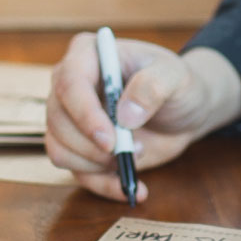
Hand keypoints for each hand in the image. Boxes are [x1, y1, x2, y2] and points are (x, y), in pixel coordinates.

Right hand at [44, 36, 240, 201]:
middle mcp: (69, 85)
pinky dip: (103, 185)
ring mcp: (70, 118)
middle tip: (133, 149)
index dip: (85, 114)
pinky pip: (76, 174)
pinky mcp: (79, 147)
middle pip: (58, 121)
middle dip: (93, 146)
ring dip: (98, 164)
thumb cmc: (176, 84)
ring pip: (59, 150)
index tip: (110, 140)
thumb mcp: (175, 77)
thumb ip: (154, 86)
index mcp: (87, 54)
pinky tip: (130, 186)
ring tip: (136, 154)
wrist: (182, 110)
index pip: (69, 83)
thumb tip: (125, 115)